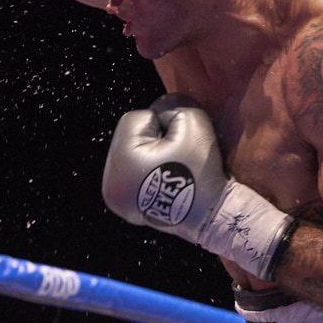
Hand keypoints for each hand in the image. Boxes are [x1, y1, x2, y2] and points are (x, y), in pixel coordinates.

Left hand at [102, 94, 296, 280]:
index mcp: (122, 161)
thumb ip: (173, 105)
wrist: (213, 217)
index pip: (136, 118)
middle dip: (152, 138)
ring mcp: (114, 197)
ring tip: (171, 169)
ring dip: (149, 154)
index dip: (162, 124)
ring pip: (129, 154)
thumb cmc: (201, 173)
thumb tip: (160, 108)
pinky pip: (130, 173)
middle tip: (175, 156)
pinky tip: (164, 180)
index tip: (178, 144)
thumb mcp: (193, 124)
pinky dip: (146, 171)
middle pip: (129, 136)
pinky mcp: (123, 206)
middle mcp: (110, 182)